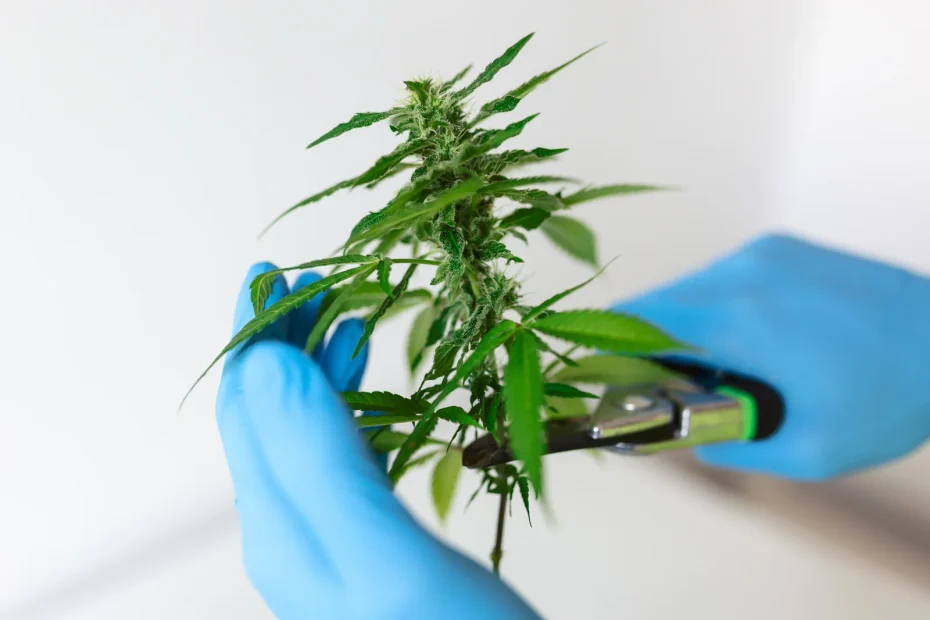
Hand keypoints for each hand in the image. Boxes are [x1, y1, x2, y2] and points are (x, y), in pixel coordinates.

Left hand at [216, 263, 538, 619]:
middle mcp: (293, 532)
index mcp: (283, 526)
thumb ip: (320, 461)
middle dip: (286, 341)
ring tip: (348, 321)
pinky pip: (341, 457)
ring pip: (305, 431)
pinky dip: (352, 407)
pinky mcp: (369, 545)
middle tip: (319, 284)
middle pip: (269, 414)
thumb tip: (270, 364)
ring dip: (318, 369)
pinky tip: (374, 392)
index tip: (272, 274)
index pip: (247, 406)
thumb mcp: (384, 553)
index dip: (256, 334)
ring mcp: (330, 540)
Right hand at [616, 234, 929, 479]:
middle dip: (648, 346)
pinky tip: (755, 336)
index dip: (609, 349)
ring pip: (688, 288)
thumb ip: (737, 449)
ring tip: (728, 365)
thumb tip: (695, 440)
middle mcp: (741, 274)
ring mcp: (762, 254)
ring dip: (685, 325)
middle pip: (656, 305)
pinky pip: (721, 277)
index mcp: (739, 322)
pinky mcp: (781, 247)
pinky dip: (716, 306)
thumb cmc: (894, 396)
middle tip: (674, 387)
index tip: (601, 374)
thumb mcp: (812, 452)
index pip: (636, 322)